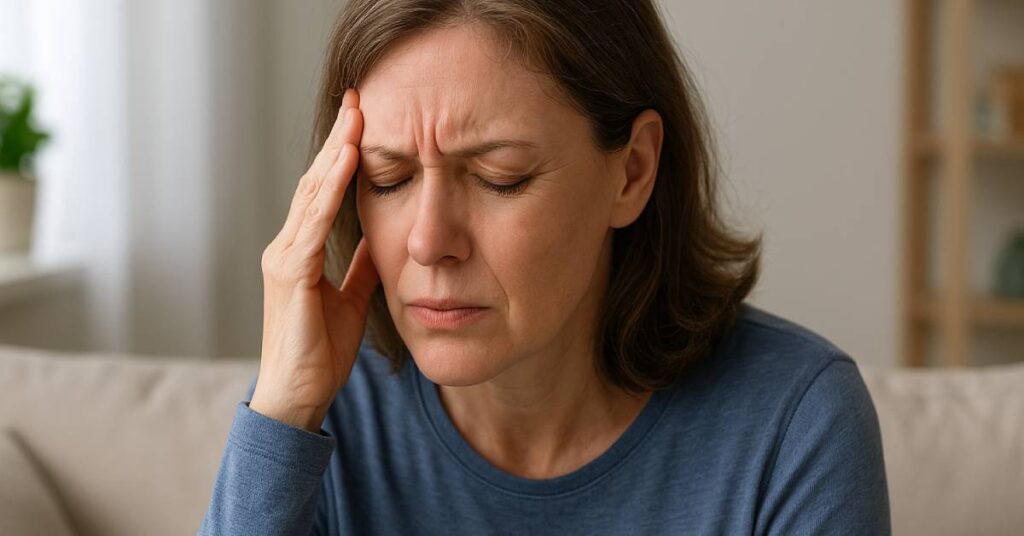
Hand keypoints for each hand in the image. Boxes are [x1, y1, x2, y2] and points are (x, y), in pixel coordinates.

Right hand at [250, 88, 378, 431]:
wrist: (297, 396)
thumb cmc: (320, 351)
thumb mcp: (351, 298)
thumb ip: (362, 266)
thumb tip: (382, 237)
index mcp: (301, 251)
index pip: (323, 190)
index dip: (342, 154)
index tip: (362, 118)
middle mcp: (287, 246)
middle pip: (315, 181)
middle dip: (338, 138)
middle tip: (358, 97)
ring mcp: (284, 259)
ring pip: (311, 193)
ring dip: (335, 152)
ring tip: (355, 115)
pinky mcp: (289, 275)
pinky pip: (312, 223)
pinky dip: (329, 189)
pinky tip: (347, 161)